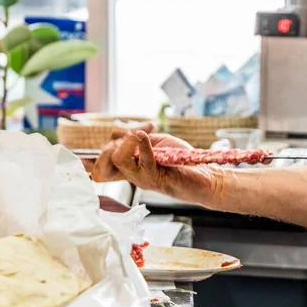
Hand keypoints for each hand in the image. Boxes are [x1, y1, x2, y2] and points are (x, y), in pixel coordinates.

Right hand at [91, 126, 218, 203]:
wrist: (203, 175)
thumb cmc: (180, 159)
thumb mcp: (156, 143)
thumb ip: (136, 138)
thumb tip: (118, 133)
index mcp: (129, 167)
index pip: (103, 158)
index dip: (111, 139)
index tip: (136, 128)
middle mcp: (131, 175)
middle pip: (105, 159)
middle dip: (116, 140)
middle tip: (137, 132)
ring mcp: (141, 178)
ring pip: (118, 160)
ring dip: (127, 142)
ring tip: (139, 134)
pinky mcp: (155, 178)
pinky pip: (142, 161)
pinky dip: (142, 144)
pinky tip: (144, 135)